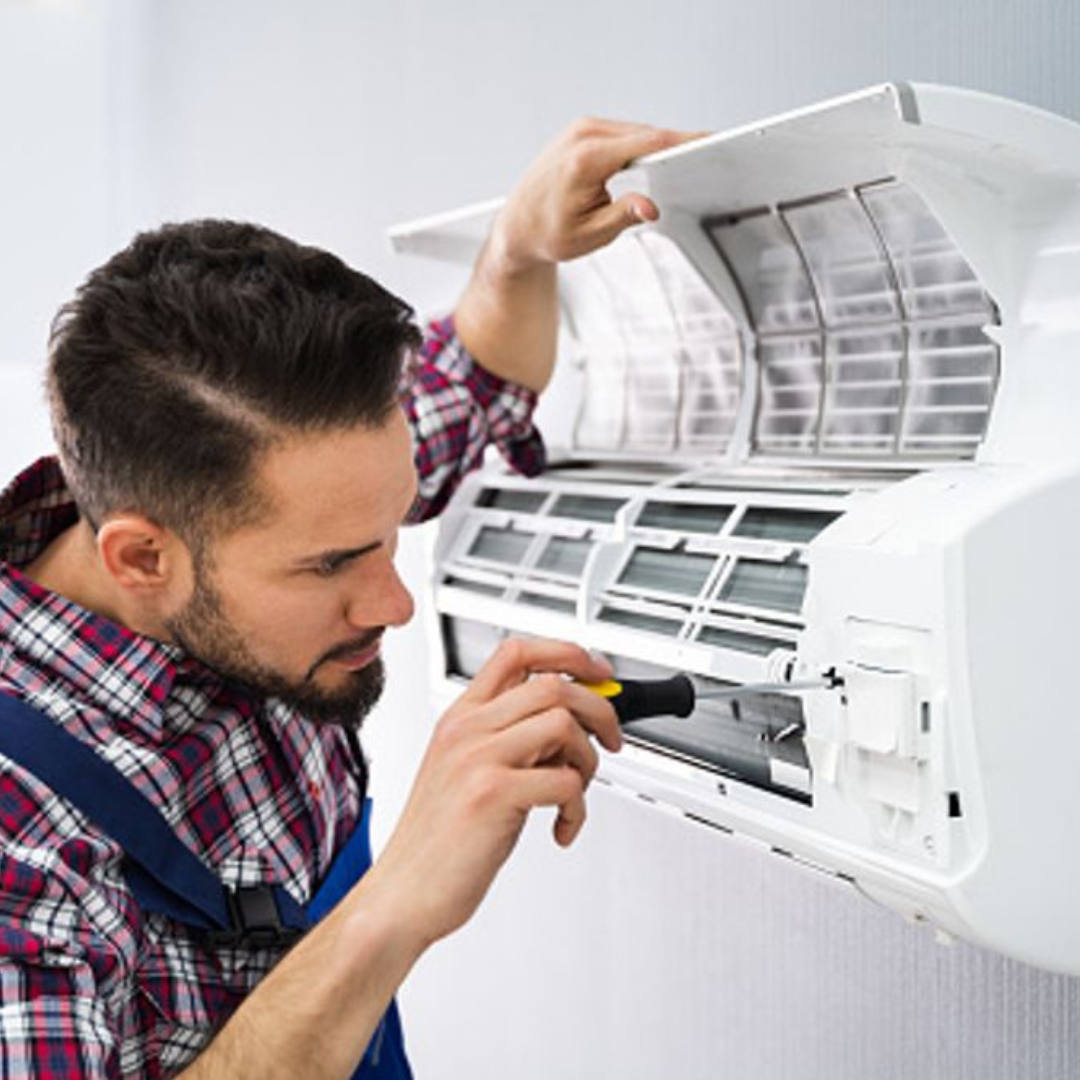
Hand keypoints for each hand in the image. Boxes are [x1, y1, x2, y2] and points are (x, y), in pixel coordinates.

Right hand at [367, 638, 619, 947]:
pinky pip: (564, 781)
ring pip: (564, 723)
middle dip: (599, 709)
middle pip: (553, 684)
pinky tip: (560, 827)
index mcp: (460, 717)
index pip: (517, 652)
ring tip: (575, 791)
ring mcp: (477, 759)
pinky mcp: (492, 794)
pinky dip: (577, 808)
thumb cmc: (437, 840)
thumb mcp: (463, 770)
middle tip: (610, 739)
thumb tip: (569, 724)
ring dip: (588, 760)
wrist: (402, 893)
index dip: (568, 654)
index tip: (598, 674)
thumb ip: (507, 739)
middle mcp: (467, 729)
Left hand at [490, 117, 694, 272]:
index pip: (649, 142)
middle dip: (673, 148)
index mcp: (586, 159)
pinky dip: (639, 146)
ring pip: (636, 133)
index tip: (708, 141)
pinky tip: (650, 161)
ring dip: (655, 149)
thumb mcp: (589, 235)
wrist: (516, 226)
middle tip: (700, 164)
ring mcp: (581, 129)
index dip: (683, 142)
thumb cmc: (546, 235)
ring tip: (676, 168)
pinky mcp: (582, 131)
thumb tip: (651, 208)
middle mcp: (583, 135)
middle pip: (646, 134)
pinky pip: (622, 134)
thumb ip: (623, 216)